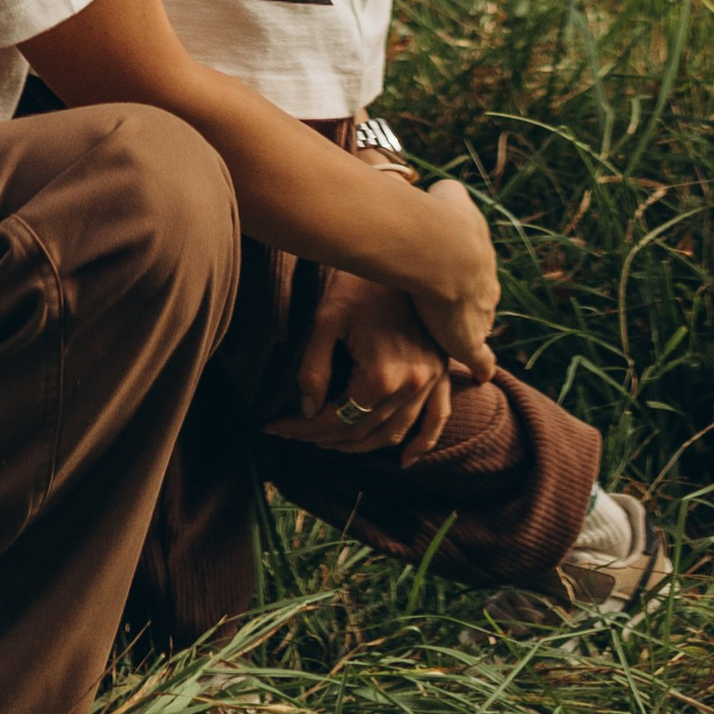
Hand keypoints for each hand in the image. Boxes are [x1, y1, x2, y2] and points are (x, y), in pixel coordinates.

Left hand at [266, 269, 460, 460]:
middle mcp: (410, 388)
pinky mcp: (441, 372)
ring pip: (393, 433)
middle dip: (322, 437)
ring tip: (328, 441)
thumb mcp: (326, 321)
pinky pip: (436, 418)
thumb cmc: (359, 281)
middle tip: (293, 433)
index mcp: (381, 378)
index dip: (300, 429)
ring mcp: (430, 382)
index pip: (334, 420)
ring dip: (360, 445)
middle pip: (361, 431)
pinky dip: (422, 444)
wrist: (403, 252)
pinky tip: (404, 462)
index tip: (272, 427)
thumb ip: (314, 369)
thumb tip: (308, 410)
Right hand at [401, 177, 499, 379]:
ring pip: (480, 325)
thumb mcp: (448, 194)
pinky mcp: (470, 342)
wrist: (443, 249)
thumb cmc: (440, 218)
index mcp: (480, 255)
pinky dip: (483, 366)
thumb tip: (439, 191)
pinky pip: (482, 359)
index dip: (461, 273)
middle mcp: (487, 286)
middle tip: (452, 307)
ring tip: (453, 337)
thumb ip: (447, 193)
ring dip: (468, 329)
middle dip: (469, 301)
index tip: (450, 276)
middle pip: (481, 297)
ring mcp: (482, 315)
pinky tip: (482, 375)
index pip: (474, 269)